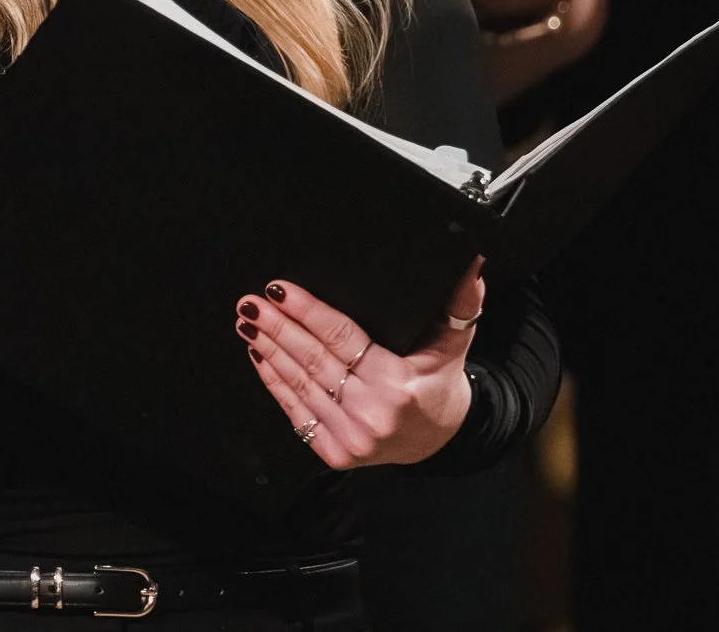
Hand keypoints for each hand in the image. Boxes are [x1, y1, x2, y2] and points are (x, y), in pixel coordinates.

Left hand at [237, 260, 484, 467]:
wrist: (438, 440)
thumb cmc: (440, 383)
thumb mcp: (454, 344)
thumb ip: (461, 304)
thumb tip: (470, 263)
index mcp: (398, 385)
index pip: (342, 338)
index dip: (308, 311)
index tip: (279, 289)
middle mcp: (371, 414)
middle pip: (313, 361)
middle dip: (277, 328)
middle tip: (251, 303)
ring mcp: (350, 439)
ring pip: (300, 386)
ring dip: (269, 352)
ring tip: (248, 323)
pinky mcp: (335, 455)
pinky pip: (297, 413)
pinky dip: (275, 383)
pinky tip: (260, 358)